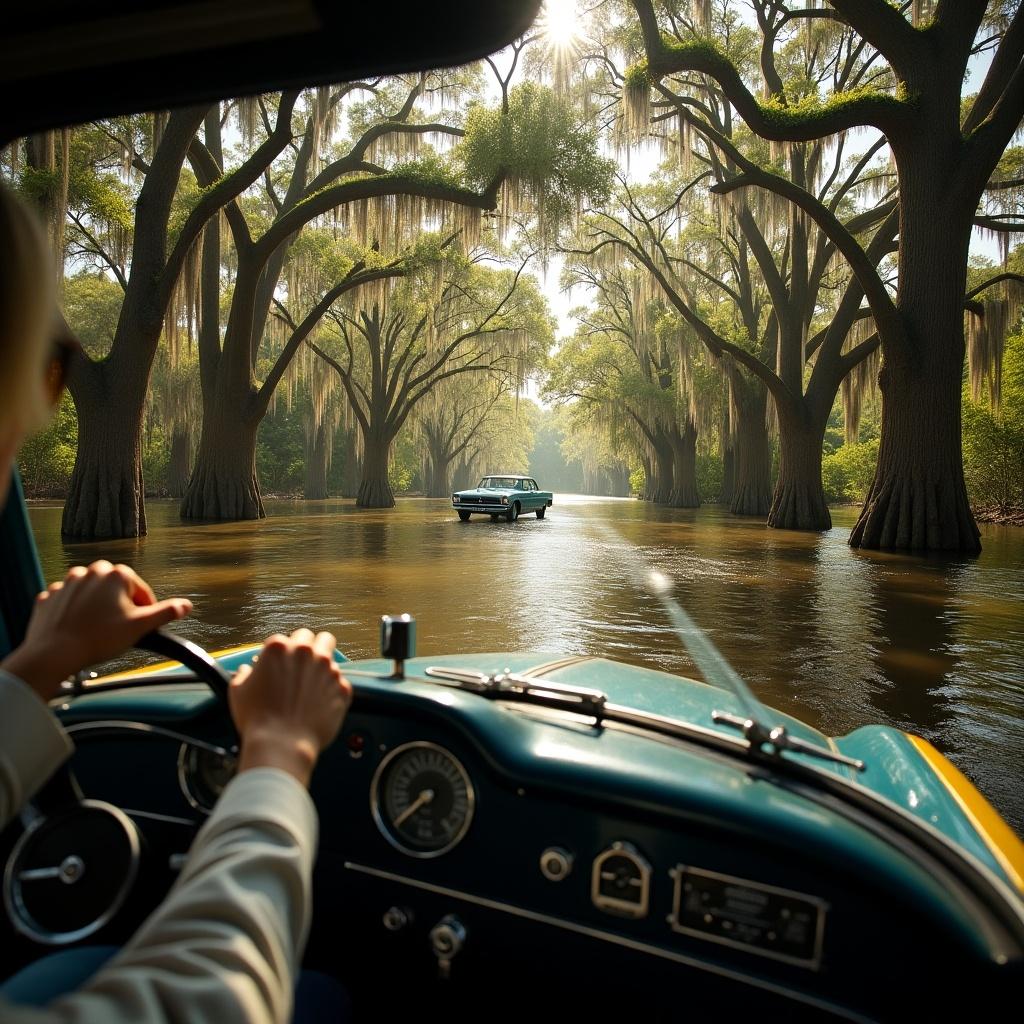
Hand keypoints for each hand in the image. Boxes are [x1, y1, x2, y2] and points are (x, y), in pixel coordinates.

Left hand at [1, 561, 191, 700]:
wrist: (54, 653)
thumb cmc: (99, 639)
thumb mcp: (140, 626)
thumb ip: (166, 612)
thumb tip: (187, 605)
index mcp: (116, 574)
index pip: (140, 590)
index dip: (144, 609)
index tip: (140, 626)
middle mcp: (90, 571)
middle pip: (115, 588)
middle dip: (120, 605)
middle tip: (120, 627)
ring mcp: (66, 583)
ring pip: (91, 593)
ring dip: (97, 606)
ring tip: (98, 629)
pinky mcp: (49, 596)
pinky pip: (68, 600)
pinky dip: (74, 611)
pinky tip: (78, 628)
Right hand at [230, 629, 352, 787]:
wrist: (281, 744)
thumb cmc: (258, 719)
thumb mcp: (238, 690)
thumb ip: (244, 674)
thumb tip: (246, 671)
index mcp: (280, 648)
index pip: (287, 638)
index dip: (283, 653)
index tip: (281, 665)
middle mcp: (307, 653)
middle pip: (315, 638)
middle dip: (308, 649)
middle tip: (301, 667)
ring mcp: (328, 669)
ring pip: (331, 657)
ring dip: (322, 668)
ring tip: (311, 687)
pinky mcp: (342, 688)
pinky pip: (340, 682)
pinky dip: (332, 690)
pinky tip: (320, 702)